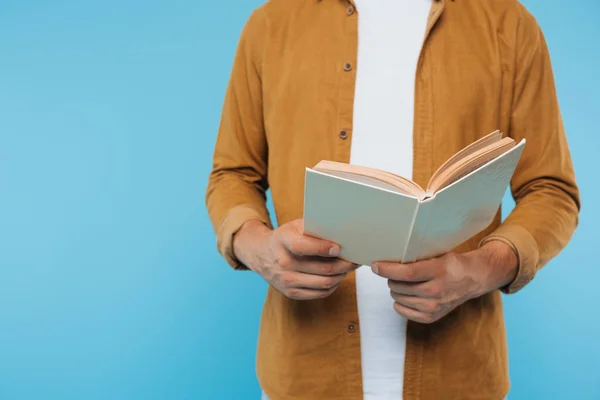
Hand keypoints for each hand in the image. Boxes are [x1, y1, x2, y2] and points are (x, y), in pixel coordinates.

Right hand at [233, 219, 358, 299]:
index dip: (323, 248)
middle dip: (344, 265)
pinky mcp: (291, 293)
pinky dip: (333, 285)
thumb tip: (343, 234)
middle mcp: (283, 263)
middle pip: (321, 269)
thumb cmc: (286, 237)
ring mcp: (286, 280)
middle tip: (355, 259)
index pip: (303, 246)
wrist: (262, 254)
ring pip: (324, 283)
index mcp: (283, 241)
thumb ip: (315, 229)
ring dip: (341, 276)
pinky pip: (320, 293)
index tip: (339, 248)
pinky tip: (338, 277)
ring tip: (349, 268)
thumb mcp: (296, 226)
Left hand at [371, 241, 517, 323]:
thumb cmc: (451, 263)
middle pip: (399, 287)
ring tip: (404, 282)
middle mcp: (436, 291)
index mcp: (438, 271)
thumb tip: (388, 256)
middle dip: (391, 278)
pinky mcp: (431, 317)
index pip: (407, 273)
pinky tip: (406, 295)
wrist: (472, 279)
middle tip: (395, 272)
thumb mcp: (437, 253)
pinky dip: (399, 302)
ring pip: (398, 298)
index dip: (387, 269)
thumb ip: (416, 256)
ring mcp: (434, 306)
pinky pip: (402, 311)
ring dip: (395, 289)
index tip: (375, 266)